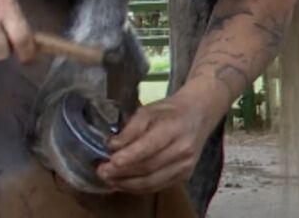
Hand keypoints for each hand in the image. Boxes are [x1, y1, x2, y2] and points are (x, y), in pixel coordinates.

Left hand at [95, 94, 210, 193]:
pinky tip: (124, 184)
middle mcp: (182, 150)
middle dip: (123, 172)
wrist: (197, 116)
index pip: (149, 147)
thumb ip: (130, 129)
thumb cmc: (168, 111)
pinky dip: (139, 188)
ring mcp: (185, 166)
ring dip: (128, 184)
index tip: (111, 161)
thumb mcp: (147, 110)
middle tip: (102, 172)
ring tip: (109, 180)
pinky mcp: (184, 176)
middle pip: (149, 167)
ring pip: (153, 181)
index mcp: (173, 128)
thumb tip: (112, 146)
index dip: (129, 156)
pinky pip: (158, 187)